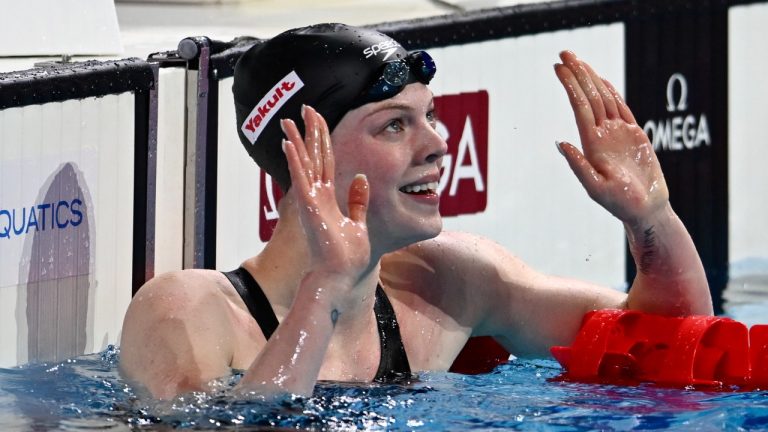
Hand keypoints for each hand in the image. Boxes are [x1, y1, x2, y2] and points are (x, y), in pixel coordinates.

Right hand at [281, 105, 370, 284]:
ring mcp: (311, 201)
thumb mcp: (358, 222)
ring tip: (289, 120)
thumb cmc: (347, 255)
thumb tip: (361, 178)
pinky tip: (290, 143)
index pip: (325, 161)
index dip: (322, 140)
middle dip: (310, 131)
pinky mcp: (309, 207)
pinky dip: (295, 161)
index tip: (318, 120)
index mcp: (328, 198)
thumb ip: (358, 200)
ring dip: (296, 141)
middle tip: (305, 108)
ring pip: (303, 164)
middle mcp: (316, 196)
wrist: (340, 275)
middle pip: (313, 157)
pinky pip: (301, 179)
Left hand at [554, 51, 668, 223]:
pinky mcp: (633, 134)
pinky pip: (620, 107)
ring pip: (603, 99)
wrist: (645, 209)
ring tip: (576, 60)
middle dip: (576, 75)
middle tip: (563, 53)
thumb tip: (560, 143)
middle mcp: (602, 135)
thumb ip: (579, 166)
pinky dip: (611, 92)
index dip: (570, 86)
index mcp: (593, 144)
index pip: (579, 108)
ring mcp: (617, 133)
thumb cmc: (621, 204)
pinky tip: (600, 80)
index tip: (558, 68)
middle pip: (588, 97)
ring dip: (590, 78)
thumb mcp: (596, 188)